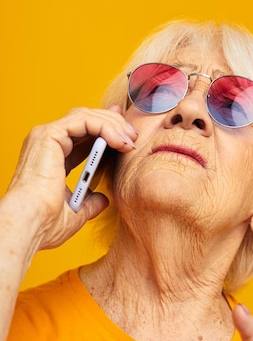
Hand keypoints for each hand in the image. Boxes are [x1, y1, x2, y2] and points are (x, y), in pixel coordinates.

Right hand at [7, 106, 137, 249]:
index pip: (82, 134)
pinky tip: (119, 142)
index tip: (126, 135)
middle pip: (85, 120)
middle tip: (133, 136)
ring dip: (112, 125)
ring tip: (130, 141)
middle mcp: (47, 143)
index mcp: (51, 157)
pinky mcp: (49, 135)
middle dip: (113, 124)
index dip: (105, 130)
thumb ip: (89, 203)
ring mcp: (46, 136)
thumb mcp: (75, 213)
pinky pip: (83, 120)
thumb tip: (103, 200)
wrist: (31, 225)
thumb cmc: (45, 223)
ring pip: (86, 116)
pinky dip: (105, 127)